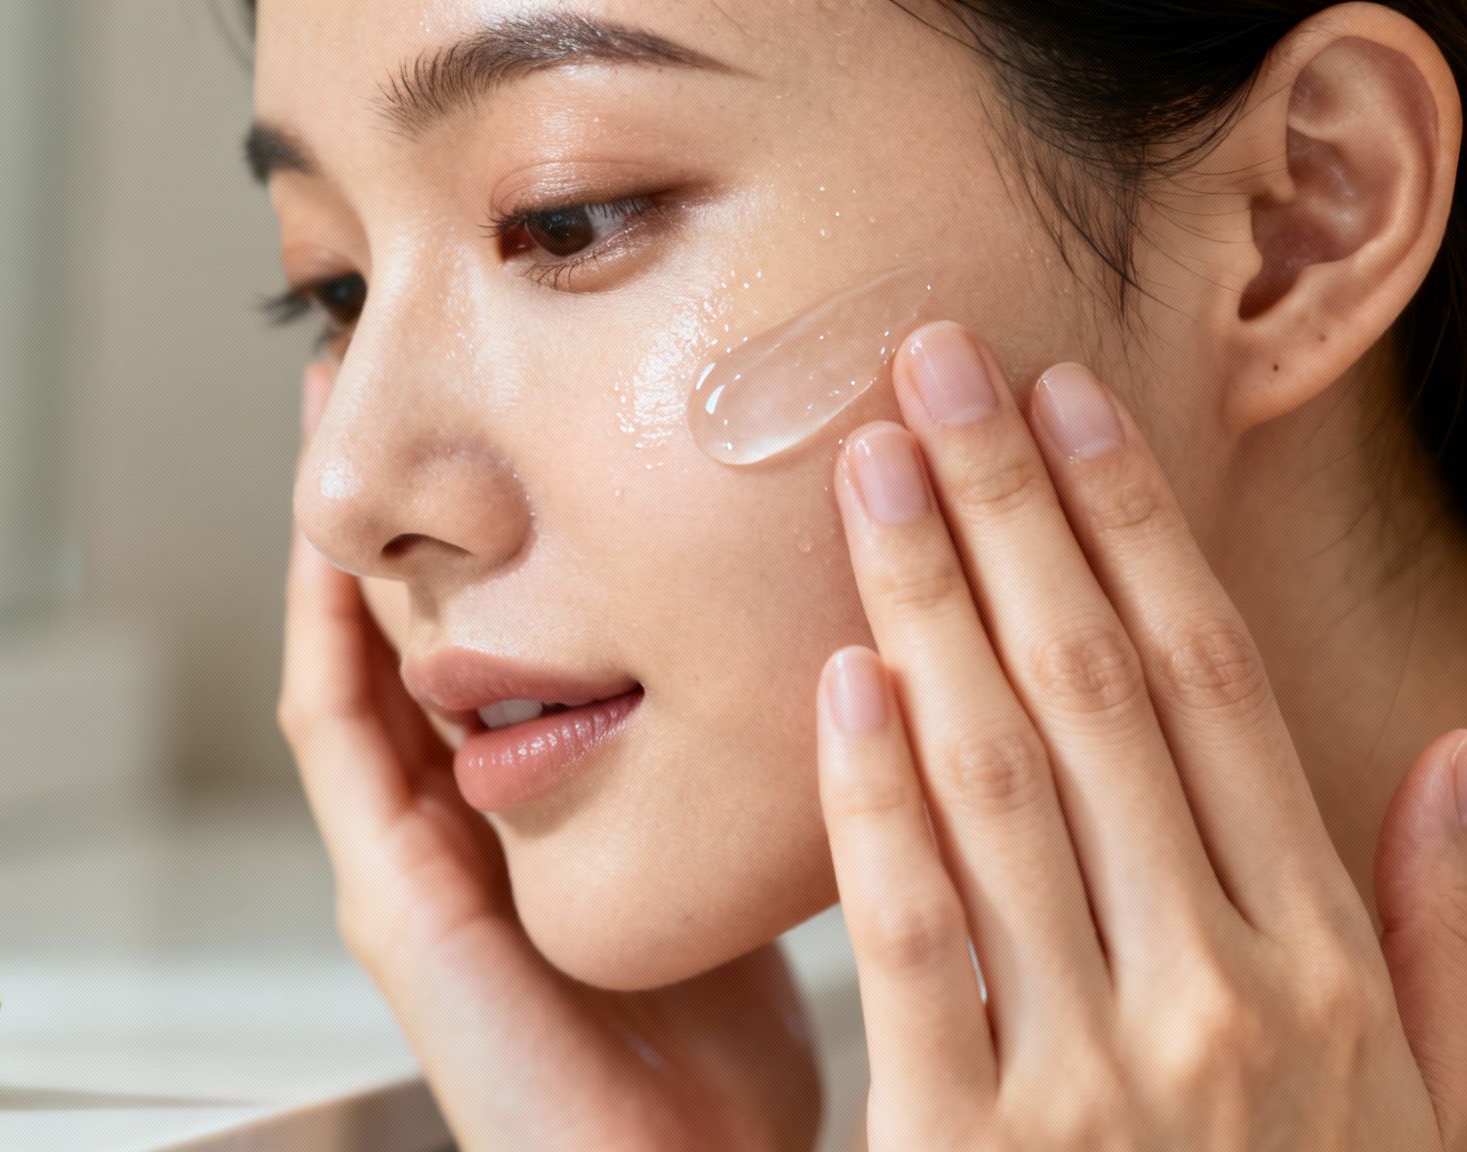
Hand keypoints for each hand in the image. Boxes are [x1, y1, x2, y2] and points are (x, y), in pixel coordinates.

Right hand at [279, 362, 820, 1150]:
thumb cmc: (726, 1051)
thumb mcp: (728, 863)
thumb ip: (728, 766)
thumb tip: (812, 634)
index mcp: (523, 817)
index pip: (476, 640)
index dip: (468, 525)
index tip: (492, 403)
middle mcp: (452, 829)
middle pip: (399, 630)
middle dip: (389, 498)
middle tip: (376, 368)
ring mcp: (409, 864)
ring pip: (351, 662)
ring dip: (335, 539)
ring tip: (323, 413)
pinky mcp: (394, 902)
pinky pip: (339, 741)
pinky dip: (328, 636)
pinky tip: (330, 548)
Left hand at [817, 321, 1452, 1147]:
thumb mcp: (1436, 1110)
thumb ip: (1451, 943)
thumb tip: (1462, 764)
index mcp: (1319, 964)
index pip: (1207, 692)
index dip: (1135, 532)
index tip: (1069, 411)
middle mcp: (1215, 990)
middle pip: (1093, 693)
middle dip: (1009, 514)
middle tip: (934, 367)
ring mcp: (1095, 1069)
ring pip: (998, 783)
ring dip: (929, 606)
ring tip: (871, 471)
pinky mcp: (972, 1148)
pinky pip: (917, 942)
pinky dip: (876, 807)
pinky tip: (842, 683)